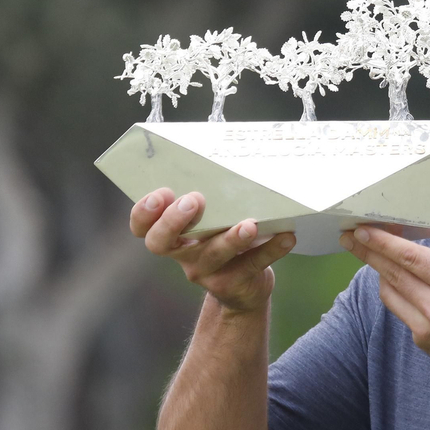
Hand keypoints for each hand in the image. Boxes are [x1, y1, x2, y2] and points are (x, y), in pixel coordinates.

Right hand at [129, 188, 295, 312]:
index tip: (162, 193)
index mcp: (172, 236)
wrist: (244, 288)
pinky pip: (252, 265)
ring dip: (231, 238)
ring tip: (249, 224)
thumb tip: (224, 141)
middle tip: (195, 200)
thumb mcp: (214, 218)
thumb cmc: (226, 237)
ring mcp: (205, 272)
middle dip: (174, 220)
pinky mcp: (233, 283)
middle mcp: (182, 254)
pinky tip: (287, 237)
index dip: (143, 213)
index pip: (142, 228)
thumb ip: (212, 194)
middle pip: (162, 243)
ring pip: (212, 255)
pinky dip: (271, 250)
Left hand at [341, 200, 429, 389]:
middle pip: (392, 274)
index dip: (383, 243)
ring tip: (370, 254)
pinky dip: (394, 293)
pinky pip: (400, 311)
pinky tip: (396, 281)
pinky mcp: (422, 341)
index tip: (361, 230)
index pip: (411, 259)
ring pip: (389, 293)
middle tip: (348, 236)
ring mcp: (426, 328)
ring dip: (379, 272)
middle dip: (367, 253)